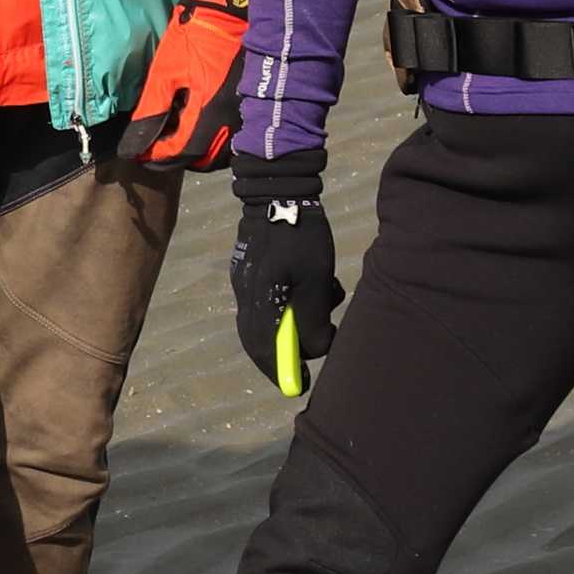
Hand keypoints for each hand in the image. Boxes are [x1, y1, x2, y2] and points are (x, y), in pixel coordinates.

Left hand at [111, 0, 249, 169]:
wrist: (225, 14)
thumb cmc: (192, 39)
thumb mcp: (164, 74)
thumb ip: (150, 113)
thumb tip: (134, 145)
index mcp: (209, 113)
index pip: (180, 152)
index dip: (156, 157)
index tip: (139, 154)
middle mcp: (231, 122)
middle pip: (201, 159)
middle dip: (176, 157)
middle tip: (155, 146)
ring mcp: (242, 116)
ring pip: (218, 152)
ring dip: (195, 151)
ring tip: (174, 136)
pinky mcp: (247, 108)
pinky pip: (230, 138)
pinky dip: (211, 140)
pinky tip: (196, 126)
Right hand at [227, 151, 340, 388]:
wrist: (279, 188)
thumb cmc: (302, 233)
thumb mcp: (317, 278)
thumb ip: (314, 318)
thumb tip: (315, 350)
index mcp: (258, 298)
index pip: (263, 348)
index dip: (280, 371)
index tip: (298, 385)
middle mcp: (245, 293)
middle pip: (259, 339)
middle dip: (285, 352)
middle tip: (307, 364)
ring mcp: (244, 280)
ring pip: (266, 318)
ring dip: (295, 321)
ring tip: (328, 301)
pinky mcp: (251, 269)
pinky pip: (268, 299)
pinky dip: (290, 303)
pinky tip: (316, 286)